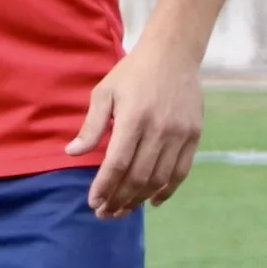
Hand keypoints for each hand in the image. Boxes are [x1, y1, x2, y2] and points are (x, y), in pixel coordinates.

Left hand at [68, 47, 204, 218]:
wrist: (173, 54)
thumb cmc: (132, 73)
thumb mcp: (104, 93)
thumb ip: (91, 126)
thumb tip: (72, 153)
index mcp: (134, 118)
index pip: (117, 164)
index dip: (104, 187)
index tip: (93, 202)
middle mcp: (159, 129)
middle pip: (138, 176)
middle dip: (119, 199)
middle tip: (104, 213)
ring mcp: (179, 133)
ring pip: (159, 178)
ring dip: (139, 199)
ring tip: (122, 211)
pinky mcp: (194, 135)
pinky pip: (180, 172)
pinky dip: (166, 191)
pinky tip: (150, 202)